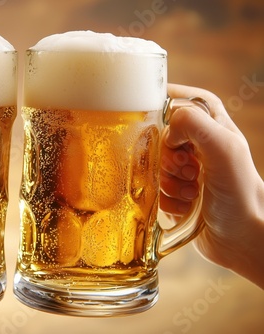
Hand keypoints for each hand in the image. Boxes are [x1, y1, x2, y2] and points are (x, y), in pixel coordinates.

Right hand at [161, 83, 263, 287]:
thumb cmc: (240, 193)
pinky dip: (167, 200)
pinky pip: (154, 189)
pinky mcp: (175, 192)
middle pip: (158, 136)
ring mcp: (185, 169)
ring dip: (168, 182)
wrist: (243, 238)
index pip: (177, 100)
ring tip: (190, 191)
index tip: (165, 132)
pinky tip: (186, 206)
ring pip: (154, 164)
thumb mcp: (224, 148)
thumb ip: (194, 123)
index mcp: (211, 123)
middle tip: (186, 169)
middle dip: (166, 157)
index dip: (164, 113)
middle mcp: (197, 143)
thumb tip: (165, 128)